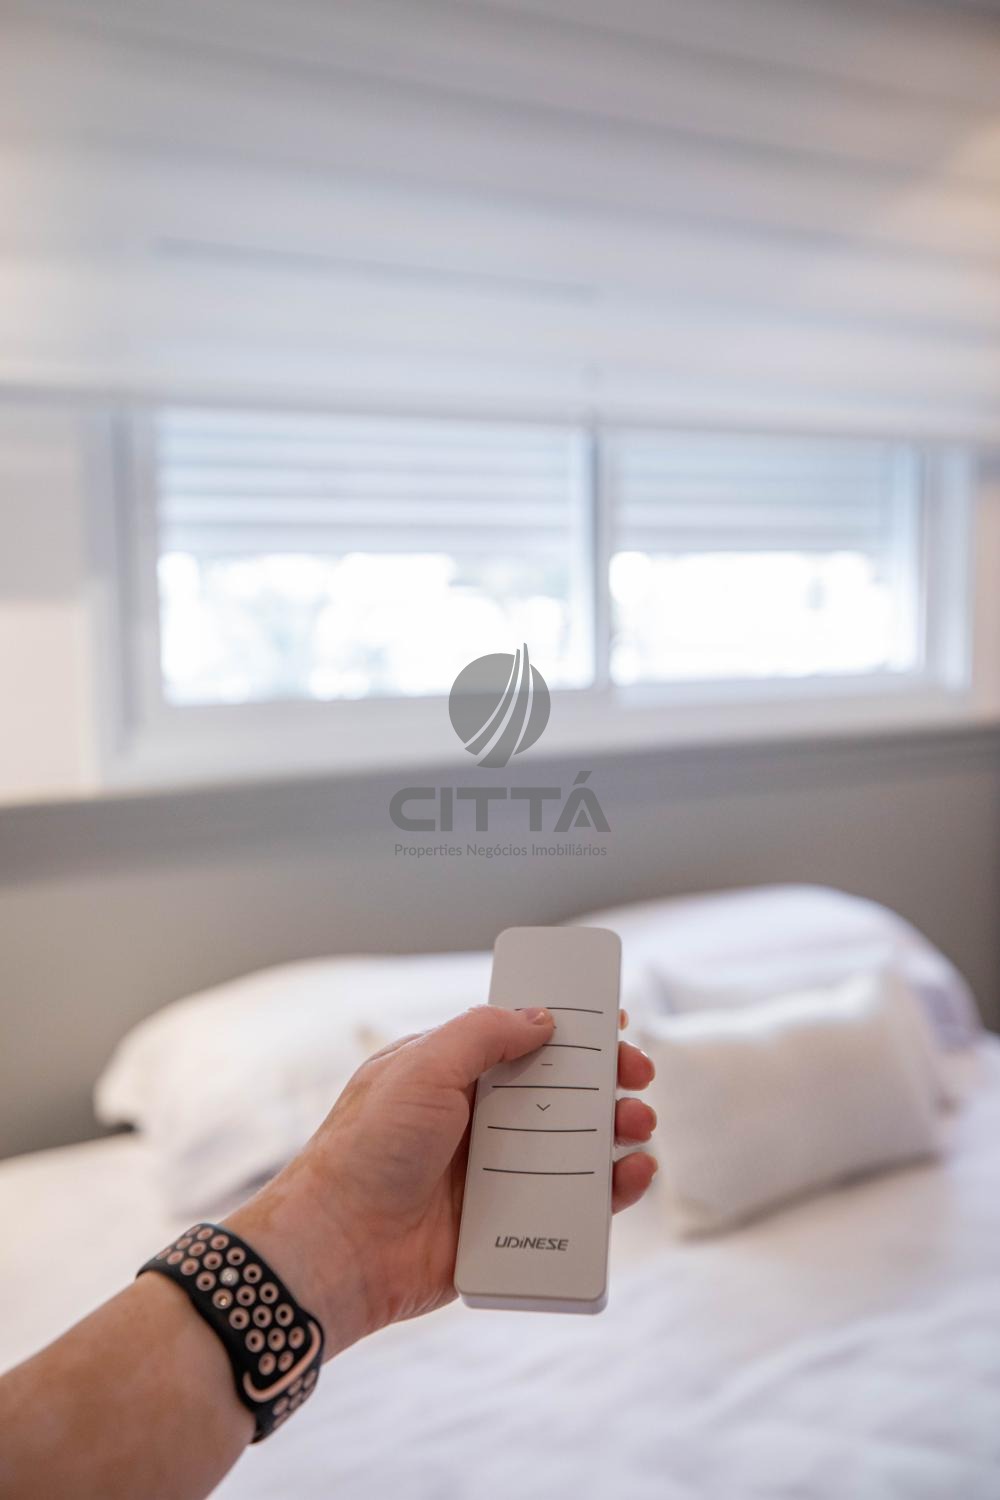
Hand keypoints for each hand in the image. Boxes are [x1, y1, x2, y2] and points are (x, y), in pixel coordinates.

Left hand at [227, 1006, 656, 1353]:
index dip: (569, 1031)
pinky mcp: (507, 1227)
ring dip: (616, 1130)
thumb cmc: (367, 1150)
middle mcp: (476, 1120)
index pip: (520, 1040)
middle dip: (605, 1080)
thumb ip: (482, 1034)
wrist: (339, 1249)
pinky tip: (634, 1175)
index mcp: (451, 1074)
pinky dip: (610, 1190)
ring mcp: (494, 1174)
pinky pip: (571, 1206)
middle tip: (639, 1074)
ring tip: (640, 1124)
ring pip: (574, 1147)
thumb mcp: (421, 1068)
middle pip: (559, 1092)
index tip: (614, 1025)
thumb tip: (542, 1019)